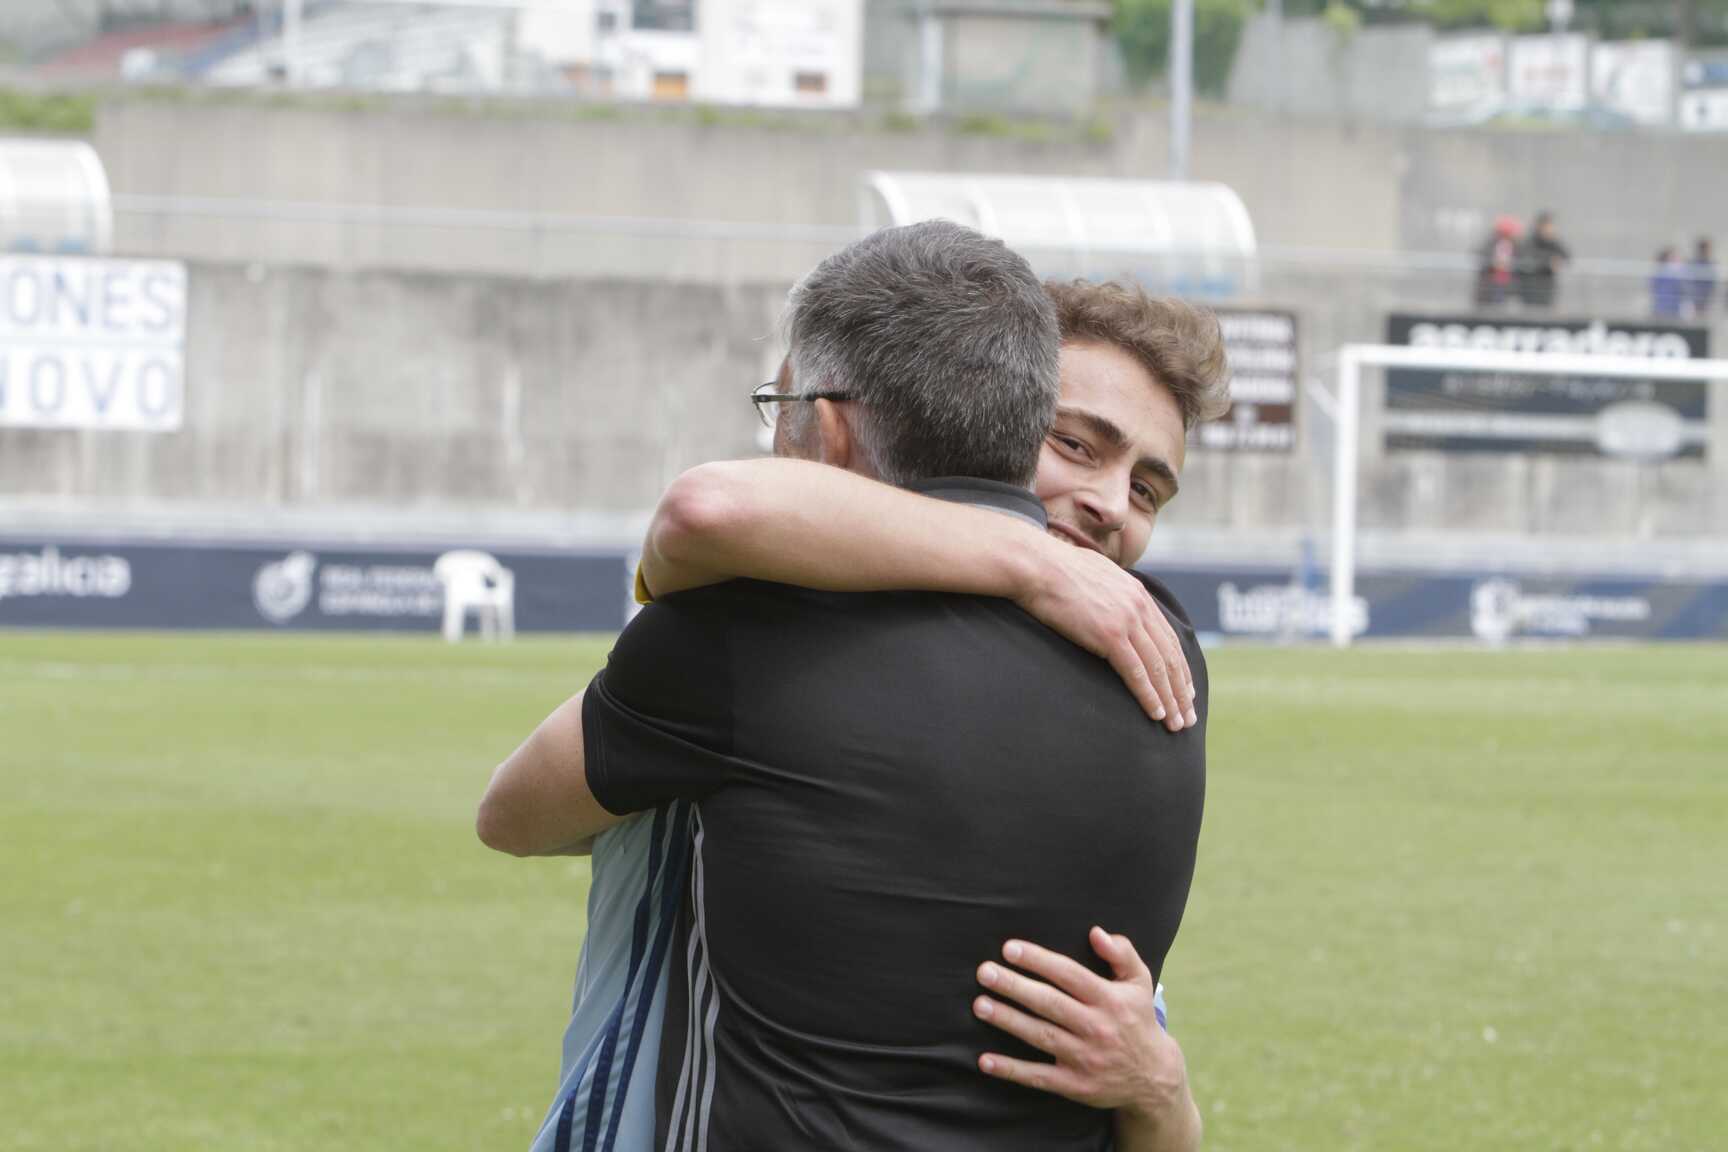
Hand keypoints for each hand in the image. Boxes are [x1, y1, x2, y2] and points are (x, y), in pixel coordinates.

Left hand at [973, 928, 1192, 1128]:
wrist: (1154, 1078)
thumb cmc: (1137, 1019)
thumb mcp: (1139, 983)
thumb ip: (1122, 953)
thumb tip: (1096, 932)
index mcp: (1109, 999)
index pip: (1069, 975)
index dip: (1038, 961)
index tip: (1009, 948)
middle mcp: (1096, 1027)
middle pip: (1050, 1003)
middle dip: (1015, 986)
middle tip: (984, 972)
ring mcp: (1085, 1059)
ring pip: (1041, 1036)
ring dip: (1008, 1020)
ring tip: (980, 1005)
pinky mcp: (1075, 1086)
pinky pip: (1039, 1077)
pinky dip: (1011, 1070)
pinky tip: (985, 1060)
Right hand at [1015, 536, 1194, 730]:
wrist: (1035, 566)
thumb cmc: (1053, 571)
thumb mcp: (1094, 577)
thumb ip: (1110, 593)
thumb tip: (1106, 604)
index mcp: (1137, 594)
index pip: (1167, 638)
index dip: (1179, 668)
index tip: (1185, 690)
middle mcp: (1139, 607)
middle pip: (1169, 656)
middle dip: (1181, 690)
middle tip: (1188, 716)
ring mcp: (1127, 620)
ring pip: (1158, 668)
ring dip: (1170, 700)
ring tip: (1177, 724)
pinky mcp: (1110, 635)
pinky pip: (1136, 672)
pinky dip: (1149, 695)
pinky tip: (1156, 714)